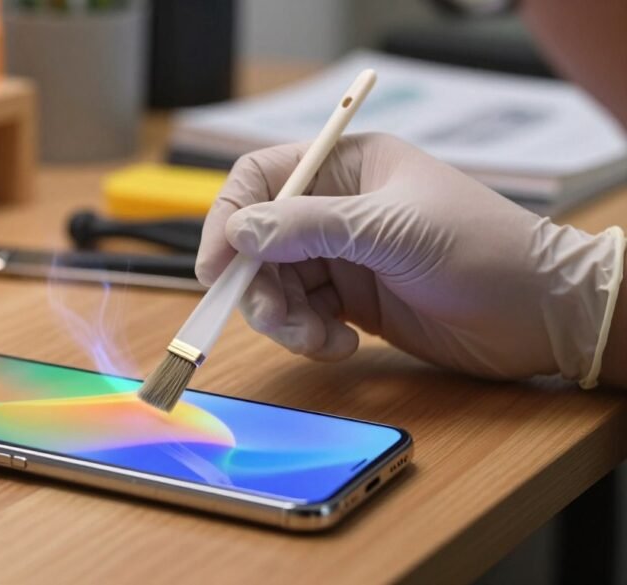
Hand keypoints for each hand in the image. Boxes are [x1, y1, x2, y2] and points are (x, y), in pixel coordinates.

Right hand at [196, 133, 624, 382]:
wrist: (539, 313)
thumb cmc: (480, 249)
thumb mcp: (390, 231)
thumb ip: (310, 229)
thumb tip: (239, 233)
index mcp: (345, 169)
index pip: (261, 180)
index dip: (229, 219)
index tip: (216, 267)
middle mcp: (336, 209)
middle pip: (259, 241)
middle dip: (258, 284)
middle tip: (277, 319)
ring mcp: (343, 256)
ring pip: (276, 284)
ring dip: (285, 318)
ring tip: (319, 339)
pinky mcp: (351, 300)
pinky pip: (303, 315)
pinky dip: (309, 335)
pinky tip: (342, 346)